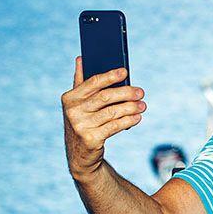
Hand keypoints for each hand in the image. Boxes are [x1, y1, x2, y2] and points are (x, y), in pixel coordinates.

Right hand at [61, 57, 145, 180]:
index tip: (125, 72)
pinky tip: (137, 117)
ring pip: (112, 112)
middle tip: (141, 92)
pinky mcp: (91, 139)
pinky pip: (114, 126)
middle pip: (105, 97)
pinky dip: (128, 121)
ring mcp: (81, 126)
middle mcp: (73, 111)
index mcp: (69, 98)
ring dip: (130, 108)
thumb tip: (81, 58)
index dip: (110, 76)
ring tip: (143, 105)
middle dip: (126, 93)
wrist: (80, 155)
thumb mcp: (79, 104)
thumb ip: (80, 82)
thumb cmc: (83, 123)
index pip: (92, 83)